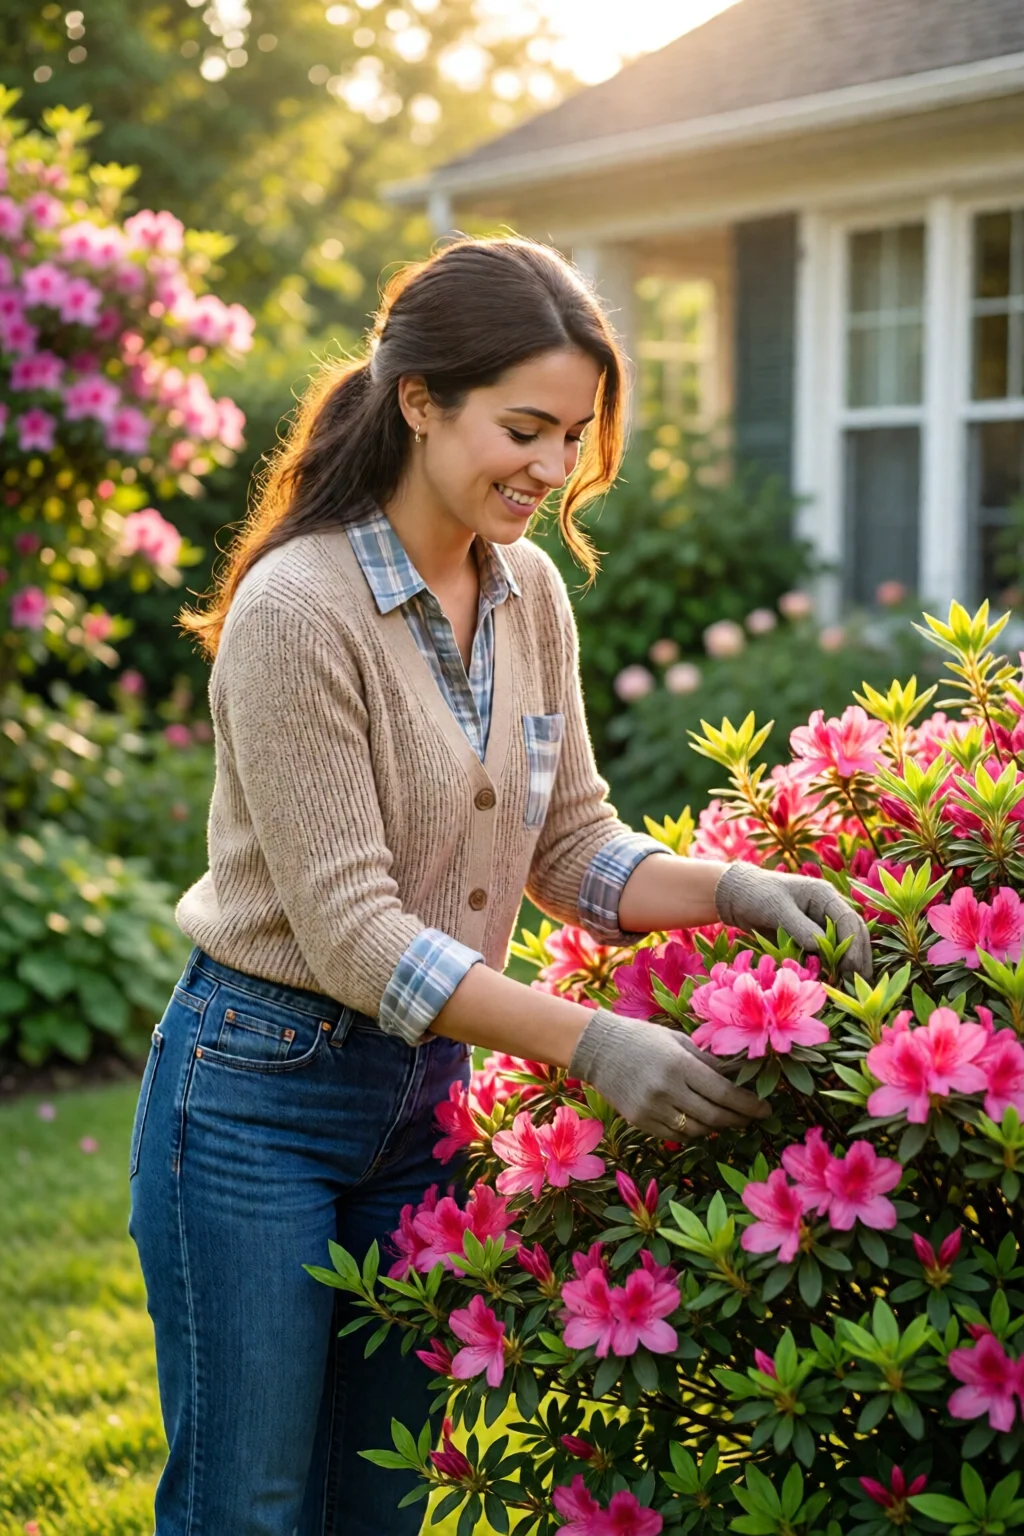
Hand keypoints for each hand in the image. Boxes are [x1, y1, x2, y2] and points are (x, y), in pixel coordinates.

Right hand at [568, 1009, 771, 1139]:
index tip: (766, 1109)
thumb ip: (709, 1061)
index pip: (724, 1093)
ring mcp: (651, 1109)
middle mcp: (666, 1089)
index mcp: (679, 1064)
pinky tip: (698, 1120)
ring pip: (698, 1130)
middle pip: (715, 1117)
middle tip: (752, 1117)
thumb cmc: (643, 1039)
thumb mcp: (679, 1041)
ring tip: (726, 1117)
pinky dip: (693, 1130)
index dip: (749, 1105)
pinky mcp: (640, 1122)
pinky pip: (677, 1135)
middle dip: (739, 1119)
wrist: (598, 1049)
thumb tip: (743, 1075)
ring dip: (717, 1126)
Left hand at [714, 861, 872, 977]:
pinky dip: (830, 967)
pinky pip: (825, 954)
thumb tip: (819, 947)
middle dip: (857, 959)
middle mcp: (827, 909)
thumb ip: (798, 926)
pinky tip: (833, 983)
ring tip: (850, 988)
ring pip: (842, 946)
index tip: (852, 968)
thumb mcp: (776, 907)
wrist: (735, 897)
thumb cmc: (755, 894)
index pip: (848, 921)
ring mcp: (819, 924)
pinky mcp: (808, 937)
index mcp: (824, 895)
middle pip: (852, 935)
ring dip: (848, 966)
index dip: (853, 946)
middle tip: (858, 984)